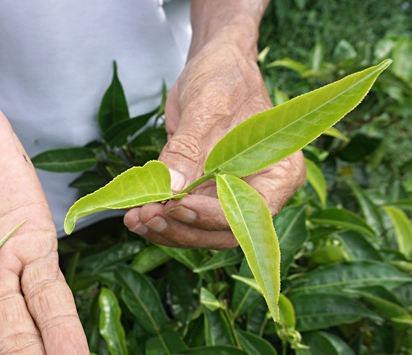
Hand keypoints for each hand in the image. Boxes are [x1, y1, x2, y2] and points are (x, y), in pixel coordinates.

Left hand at [124, 41, 304, 248]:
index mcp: (278, 174)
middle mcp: (255, 191)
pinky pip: (181, 215)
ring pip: (198, 230)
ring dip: (164, 229)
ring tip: (133, 218)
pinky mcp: (201, 192)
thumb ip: (189, 150)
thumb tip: (170, 189)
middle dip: (181, 228)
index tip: (176, 206)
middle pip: (220, 231)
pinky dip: (158, 217)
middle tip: (146, 215)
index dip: (212, 218)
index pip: (248, 213)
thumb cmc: (224, 79)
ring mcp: (226, 194)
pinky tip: (133, 214)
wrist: (214, 65)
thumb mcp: (207, 108)